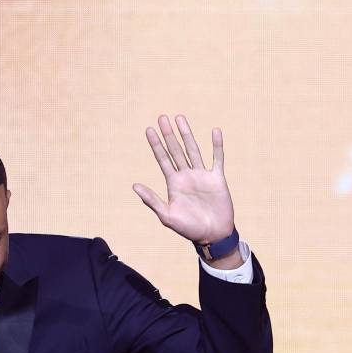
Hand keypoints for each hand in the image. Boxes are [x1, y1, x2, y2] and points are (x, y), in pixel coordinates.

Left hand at [133, 115, 234, 247]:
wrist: (212, 235)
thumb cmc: (188, 228)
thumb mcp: (167, 215)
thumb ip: (151, 200)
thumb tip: (134, 185)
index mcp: (173, 183)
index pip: (162, 159)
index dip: (156, 145)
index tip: (149, 130)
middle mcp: (186, 176)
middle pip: (176, 150)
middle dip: (168, 134)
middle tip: (162, 117)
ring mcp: (202, 175)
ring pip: (193, 150)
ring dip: (187, 134)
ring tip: (179, 118)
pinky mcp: (217, 179)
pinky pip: (217, 159)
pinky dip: (217, 146)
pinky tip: (214, 131)